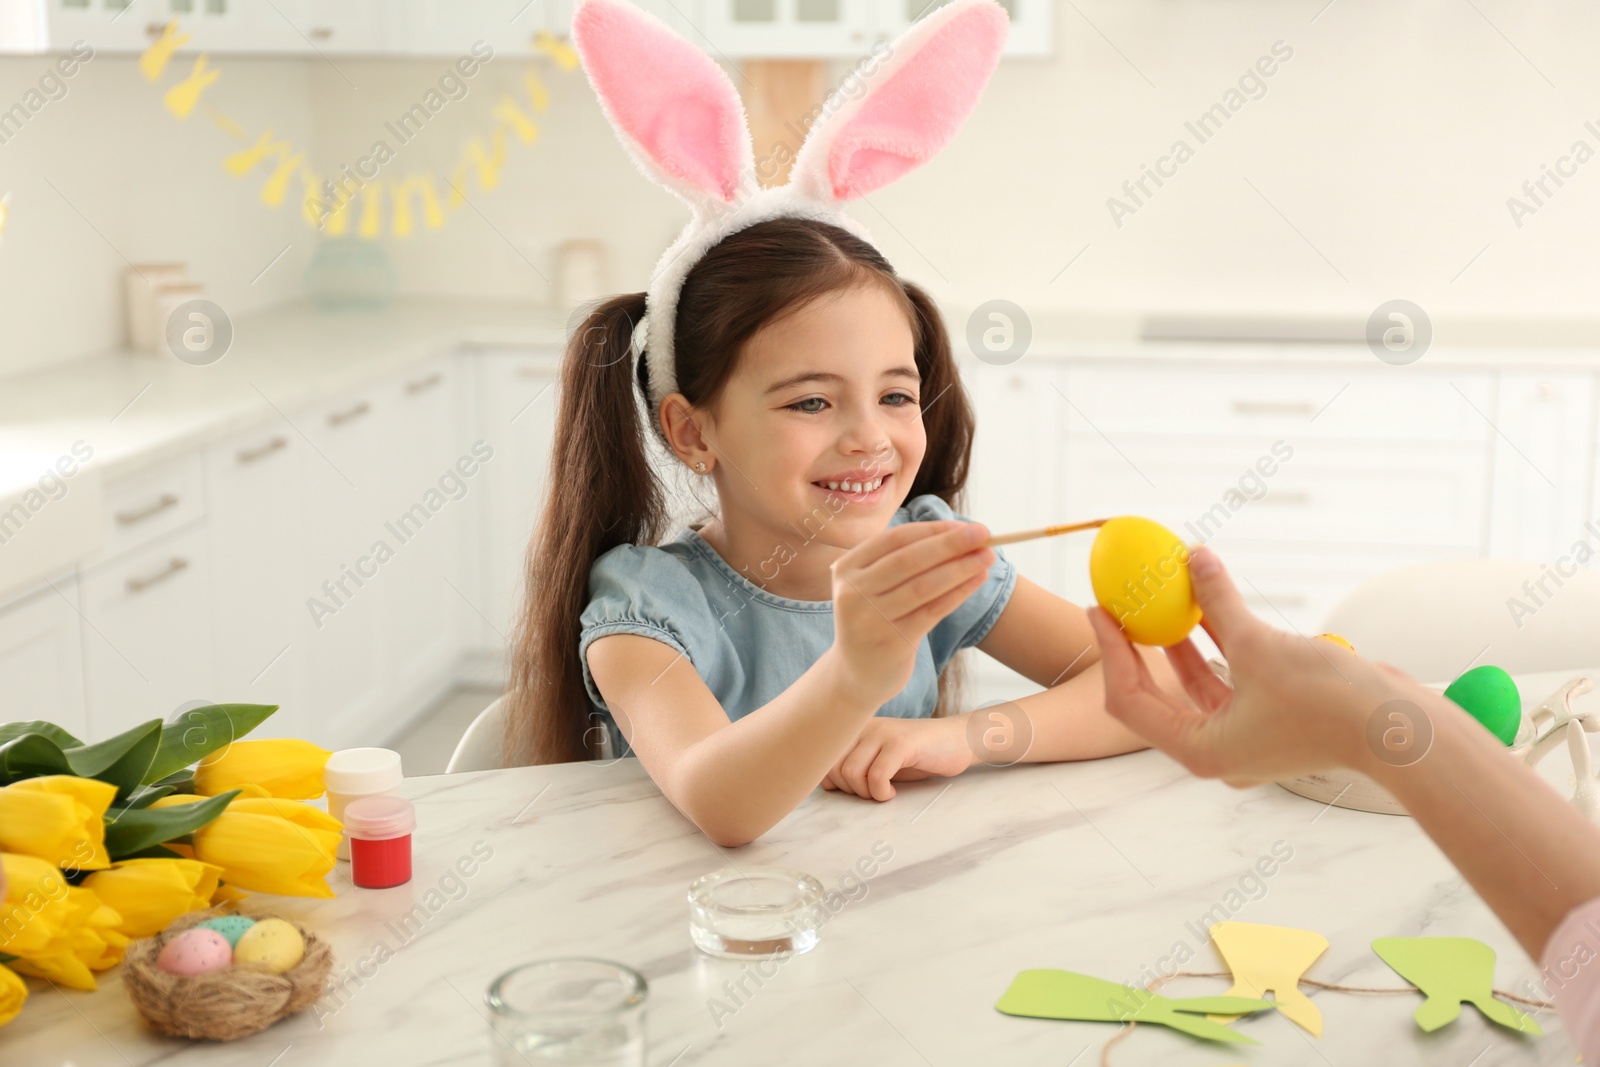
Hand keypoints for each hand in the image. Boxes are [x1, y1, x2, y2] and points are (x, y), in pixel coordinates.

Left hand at [820, 716, 972, 800]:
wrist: (956, 740)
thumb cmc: (916, 755)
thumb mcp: (878, 757)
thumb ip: (852, 763)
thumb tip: (825, 783)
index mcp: (855, 728)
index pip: (822, 758)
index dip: (833, 783)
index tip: (855, 789)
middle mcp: (865, 726)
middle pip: (834, 767)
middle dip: (849, 790)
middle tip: (871, 793)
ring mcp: (883, 733)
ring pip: (852, 771)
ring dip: (866, 793)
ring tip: (882, 793)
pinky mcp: (902, 743)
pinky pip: (877, 775)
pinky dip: (881, 792)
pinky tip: (892, 793)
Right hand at [828, 519, 994, 707]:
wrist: (855, 674)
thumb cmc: (874, 619)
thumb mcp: (872, 586)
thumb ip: (903, 560)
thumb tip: (960, 534)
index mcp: (847, 568)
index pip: (895, 539)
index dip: (933, 530)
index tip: (964, 525)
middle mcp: (853, 591)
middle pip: (910, 559)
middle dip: (951, 544)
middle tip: (984, 533)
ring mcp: (871, 618)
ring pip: (924, 585)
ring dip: (960, 568)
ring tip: (988, 557)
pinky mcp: (891, 641)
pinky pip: (932, 611)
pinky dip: (958, 593)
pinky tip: (977, 581)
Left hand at [1085, 543, 1409, 786]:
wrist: (1402, 731)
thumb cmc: (1328, 702)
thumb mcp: (1260, 645)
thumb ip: (1219, 602)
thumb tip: (1193, 557)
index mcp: (1200, 750)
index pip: (1132, 700)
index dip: (1111, 652)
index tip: (1099, 610)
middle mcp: (1217, 750)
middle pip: (1157, 695)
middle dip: (1138, 647)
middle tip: (1119, 603)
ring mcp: (1244, 738)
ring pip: (1195, 684)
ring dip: (1177, 641)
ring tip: (1158, 596)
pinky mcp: (1270, 721)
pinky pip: (1229, 679)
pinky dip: (1215, 646)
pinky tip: (1206, 606)